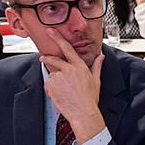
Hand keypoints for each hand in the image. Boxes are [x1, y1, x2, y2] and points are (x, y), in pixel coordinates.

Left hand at [39, 28, 104, 142]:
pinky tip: (59, 95)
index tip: (50, 31)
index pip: (67, 48)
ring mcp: (59, 77)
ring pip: (51, 74)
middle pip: (53, 59)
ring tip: (63, 91)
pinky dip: (51, 89)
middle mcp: (69, 70)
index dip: (58, 38)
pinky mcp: (51, 85)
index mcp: (80, 67)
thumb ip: (97, 66)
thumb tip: (101, 57)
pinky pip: (48, 84)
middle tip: (43, 58)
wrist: (83, 113)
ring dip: (54, 81)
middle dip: (46, 58)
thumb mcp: (96, 81)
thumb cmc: (90, 99)